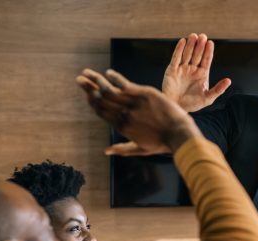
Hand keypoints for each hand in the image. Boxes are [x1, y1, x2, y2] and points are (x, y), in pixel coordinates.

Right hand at [76, 68, 200, 153]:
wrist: (178, 134)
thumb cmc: (162, 143)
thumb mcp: (140, 149)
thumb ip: (122, 149)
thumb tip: (106, 151)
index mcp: (122, 126)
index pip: (102, 112)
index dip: (92, 102)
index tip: (86, 94)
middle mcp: (123, 114)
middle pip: (101, 99)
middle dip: (88, 88)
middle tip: (79, 79)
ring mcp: (133, 103)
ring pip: (109, 90)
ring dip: (96, 80)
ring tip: (86, 72)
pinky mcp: (143, 94)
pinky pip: (125, 84)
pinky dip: (114, 78)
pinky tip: (108, 73)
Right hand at [162, 33, 230, 111]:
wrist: (176, 108)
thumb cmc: (192, 104)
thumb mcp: (208, 98)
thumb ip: (218, 89)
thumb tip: (229, 80)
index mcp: (201, 74)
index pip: (206, 60)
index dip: (208, 51)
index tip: (210, 43)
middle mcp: (192, 69)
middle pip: (197, 55)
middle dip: (200, 46)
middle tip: (203, 36)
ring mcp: (182, 69)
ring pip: (187, 54)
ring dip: (190, 45)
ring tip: (194, 36)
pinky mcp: (172, 70)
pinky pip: (176, 57)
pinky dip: (179, 49)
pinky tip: (183, 41)